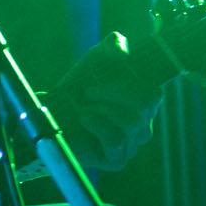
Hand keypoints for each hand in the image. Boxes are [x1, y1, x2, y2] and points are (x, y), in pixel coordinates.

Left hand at [45, 31, 161, 172]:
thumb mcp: (96, 59)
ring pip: (131, 122)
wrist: (51, 115)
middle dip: (113, 92)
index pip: (153, 93)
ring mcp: (132, 144)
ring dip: (102, 109)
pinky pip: (115, 140)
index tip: (104, 76)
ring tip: (85, 107)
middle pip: (145, 105)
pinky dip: (96, 125)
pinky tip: (84, 119)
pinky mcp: (116, 159)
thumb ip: (112, 45)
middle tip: (89, 91)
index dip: (129, 83)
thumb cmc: (78, 87)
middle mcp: (143, 124)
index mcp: (144, 103)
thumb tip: (119, 46)